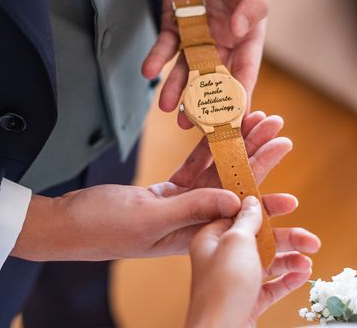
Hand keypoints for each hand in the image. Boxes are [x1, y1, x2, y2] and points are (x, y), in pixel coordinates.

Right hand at [11, 112, 317, 261]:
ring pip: (217, 171)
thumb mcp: (150, 219)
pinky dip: (206, 146)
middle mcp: (193, 220)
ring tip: (258, 121)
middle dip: (259, 159)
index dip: (266, 202)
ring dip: (237, 146)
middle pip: (234, 186)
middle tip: (280, 132)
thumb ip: (193, 207)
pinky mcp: (165, 191)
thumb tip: (236, 200)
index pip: (239, 216)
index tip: (291, 185)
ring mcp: (179, 204)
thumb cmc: (102, 228)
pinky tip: (222, 127)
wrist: (65, 225)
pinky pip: (193, 165)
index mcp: (194, 236)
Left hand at [142, 0, 275, 127]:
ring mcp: (196, 33)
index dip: (241, 94)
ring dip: (178, 89)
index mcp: (248, 33)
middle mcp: (222, 39)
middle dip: (204, 102)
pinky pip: (165, 45)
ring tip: (169, 110)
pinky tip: (149, 72)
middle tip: (195, 126)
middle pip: (213, 78)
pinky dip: (157, 59)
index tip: (235, 119)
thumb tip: (238, 31)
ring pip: (186, 68)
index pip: (246, 69)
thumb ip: (255, 2)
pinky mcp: (174, 22)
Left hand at [186, 197, 312, 327]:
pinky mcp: (247, 301)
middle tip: (311, 239)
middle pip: (259, 239)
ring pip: (268, 263)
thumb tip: (251, 201)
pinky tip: (304, 275)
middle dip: (287, 239)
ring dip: (290, 260)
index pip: (240, 214)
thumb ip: (246, 220)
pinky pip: (271, 286)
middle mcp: (222, 257)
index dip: (265, 207)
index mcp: (212, 238)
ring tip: (309, 261)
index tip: (289, 203)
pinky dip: (288, 280)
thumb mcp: (236, 242)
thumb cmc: (222, 288)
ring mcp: (235, 280)